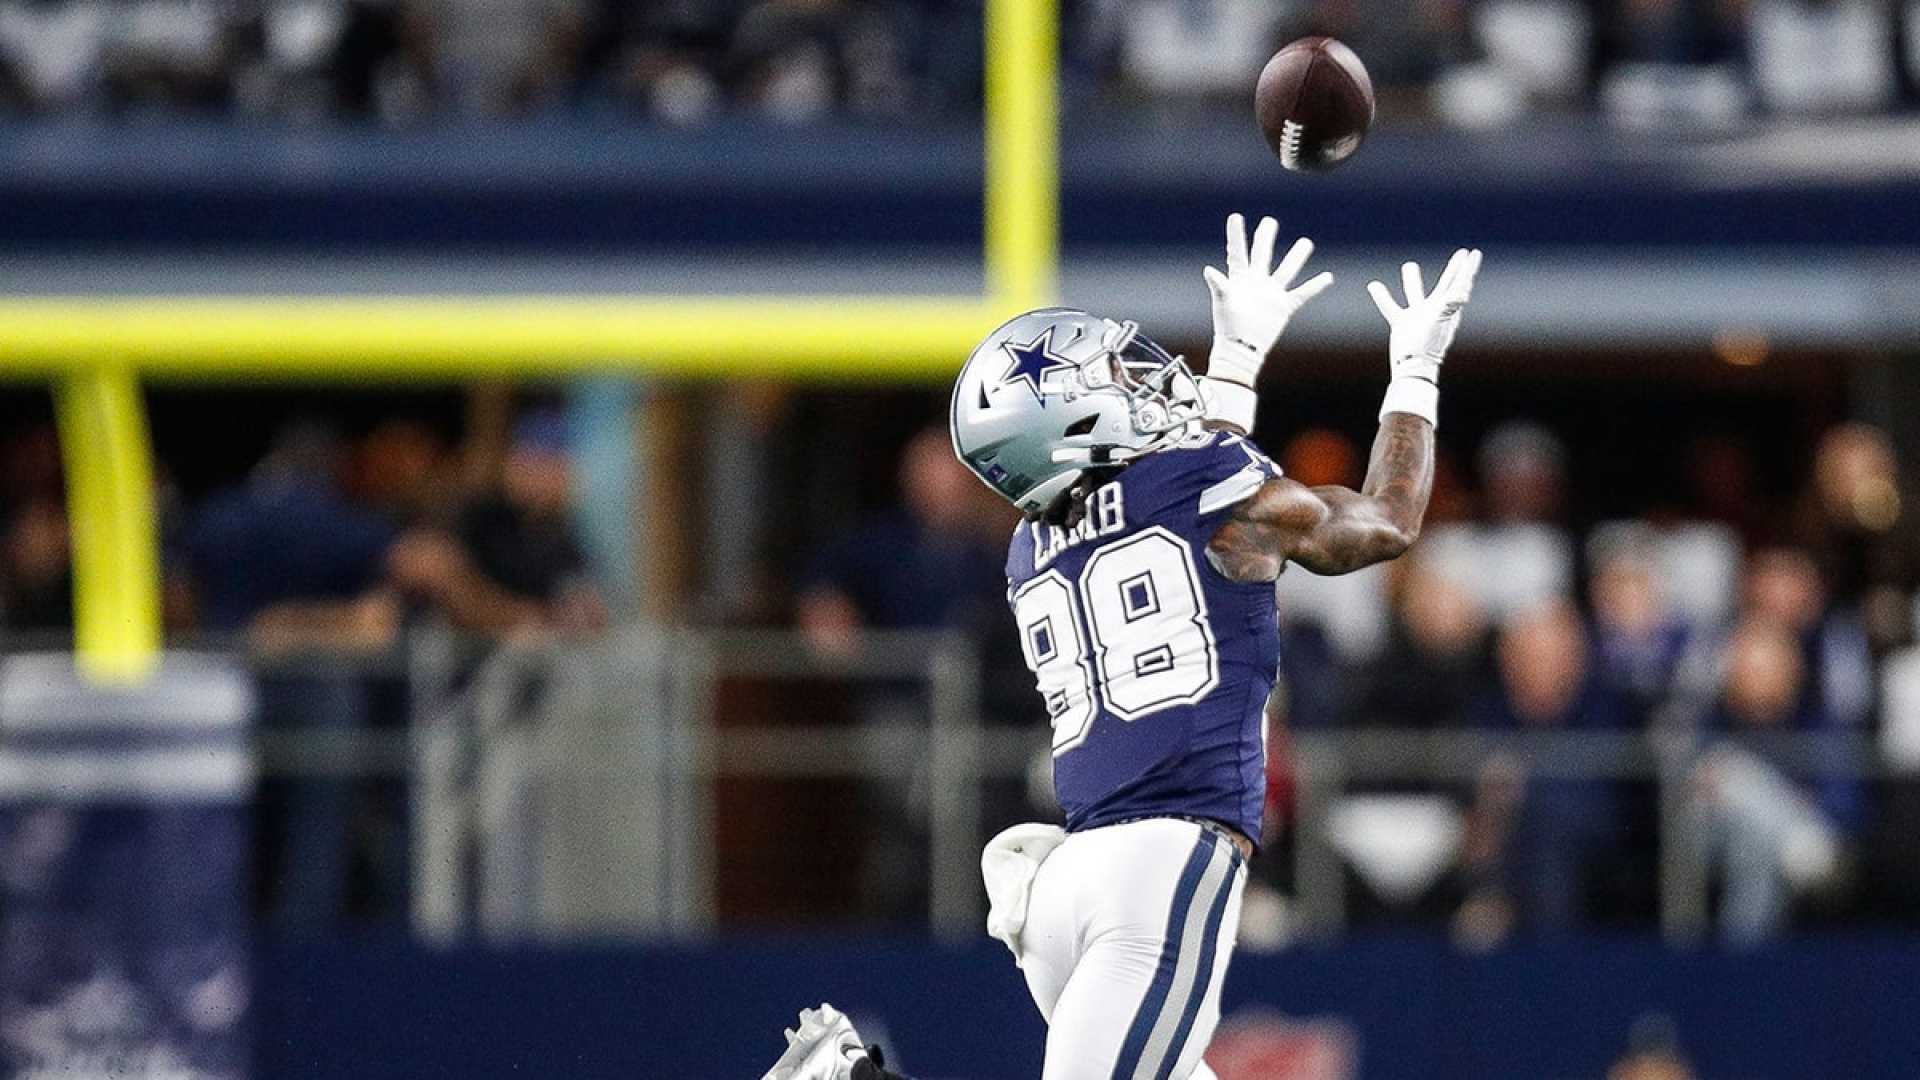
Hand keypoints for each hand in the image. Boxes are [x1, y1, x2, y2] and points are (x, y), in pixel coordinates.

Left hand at [1203, 213, 1333, 386]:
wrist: (1241, 349)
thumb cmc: (1228, 326)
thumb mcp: (1222, 302)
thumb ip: (1219, 285)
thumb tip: (1208, 270)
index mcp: (1239, 278)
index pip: (1237, 251)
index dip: (1236, 234)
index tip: (1235, 216)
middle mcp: (1256, 282)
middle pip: (1262, 254)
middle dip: (1266, 237)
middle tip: (1269, 221)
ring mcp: (1270, 293)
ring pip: (1286, 270)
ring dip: (1297, 256)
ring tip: (1306, 242)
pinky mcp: (1283, 307)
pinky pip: (1302, 294)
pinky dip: (1315, 286)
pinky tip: (1327, 277)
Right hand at [1367, 248, 1482, 384]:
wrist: (1413, 367)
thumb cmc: (1428, 346)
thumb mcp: (1441, 321)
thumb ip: (1451, 304)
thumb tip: (1463, 291)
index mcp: (1448, 307)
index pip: (1460, 283)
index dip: (1468, 268)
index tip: (1473, 253)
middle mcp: (1436, 310)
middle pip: (1447, 284)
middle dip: (1455, 269)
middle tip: (1462, 254)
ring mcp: (1418, 317)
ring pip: (1415, 293)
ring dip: (1412, 279)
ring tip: (1409, 265)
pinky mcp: (1402, 324)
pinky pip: (1390, 306)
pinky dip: (1382, 296)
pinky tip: (1373, 285)